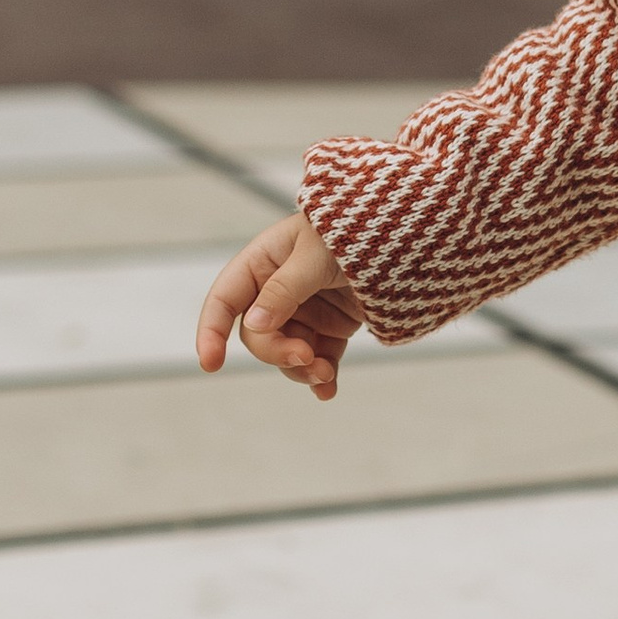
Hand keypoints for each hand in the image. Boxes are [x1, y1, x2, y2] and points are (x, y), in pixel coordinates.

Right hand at [194, 213, 367, 400]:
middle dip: (277, 351)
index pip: (226, 300)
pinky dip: (322, 376)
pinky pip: (318, 359)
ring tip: (325, 374)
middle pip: (258, 335)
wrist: (406, 235)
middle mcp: (277, 289)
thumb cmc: (357, 228)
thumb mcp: (316, 255)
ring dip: (302, 368)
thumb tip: (253, 324)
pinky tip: (328, 390)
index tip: (211, 363)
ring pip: (286, 353)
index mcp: (262, 262)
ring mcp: (305, 310)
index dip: (211, 331)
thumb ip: (284, 289)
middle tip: (306, 356)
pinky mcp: (332, 327)